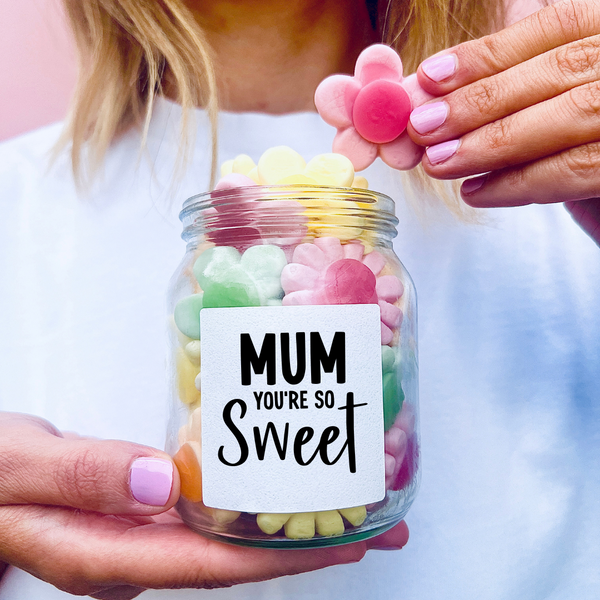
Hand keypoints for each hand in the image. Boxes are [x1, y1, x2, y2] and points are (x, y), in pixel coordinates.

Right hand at [0, 413, 408, 598]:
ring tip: (349, 504)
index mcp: (110, 554)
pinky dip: (253, 503)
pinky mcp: (150, 514)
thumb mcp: (22, 465)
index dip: (283, 558)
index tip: (345, 540)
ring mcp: (146, 536)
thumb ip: (84, 475)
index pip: (214, 565)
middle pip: (237, 559)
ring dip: (290, 525)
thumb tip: (160, 484)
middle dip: (309, 546)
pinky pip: (213, 515)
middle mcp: (139, 555)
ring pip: (230, 539)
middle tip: (378, 523)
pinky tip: (278, 486)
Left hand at [407, 0, 599, 243]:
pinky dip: (520, 183)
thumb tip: (429, 87)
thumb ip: (507, 84)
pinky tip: (475, 192)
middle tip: (423, 127)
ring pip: (572, 114)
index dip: (488, 53)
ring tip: (438, 162)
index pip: (556, 26)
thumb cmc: (578, 147)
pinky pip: (579, 169)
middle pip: (561, 68)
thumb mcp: (547, 103)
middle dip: (481, 100)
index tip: (428, 77)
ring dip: (492, 143)